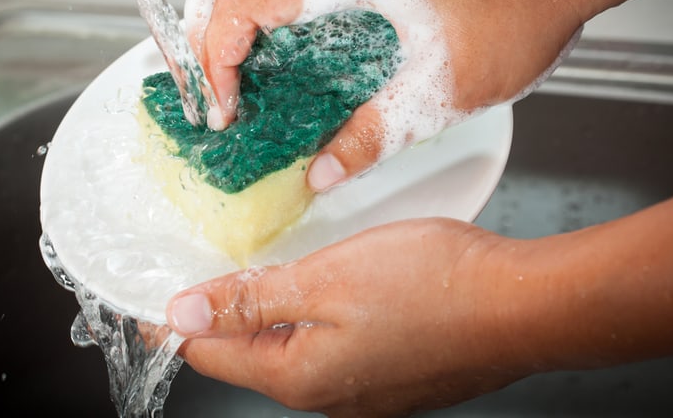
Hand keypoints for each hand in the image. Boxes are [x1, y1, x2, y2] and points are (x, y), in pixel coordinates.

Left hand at [165, 184, 672, 416]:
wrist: (521, 305)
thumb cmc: (433, 285)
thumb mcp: (325, 280)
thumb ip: (252, 300)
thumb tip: (186, 313)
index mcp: (299, 377)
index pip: (211, 352)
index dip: (177, 322)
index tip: (150, 302)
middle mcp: (327, 397)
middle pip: (250, 357)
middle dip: (220, 318)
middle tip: (201, 276)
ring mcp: (364, 393)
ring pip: (292, 353)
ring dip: (267, 318)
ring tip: (253, 279)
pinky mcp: (392, 377)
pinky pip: (330, 352)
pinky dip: (311, 322)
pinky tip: (318, 293)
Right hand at [184, 0, 587, 190]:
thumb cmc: (516, 12)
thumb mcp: (441, 92)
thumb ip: (372, 136)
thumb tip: (320, 171)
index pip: (239, 4)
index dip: (216, 61)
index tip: (227, 109)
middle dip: (202, 30)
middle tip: (211, 86)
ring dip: (229, 11)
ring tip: (231, 68)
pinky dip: (263, 3)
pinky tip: (280, 47)